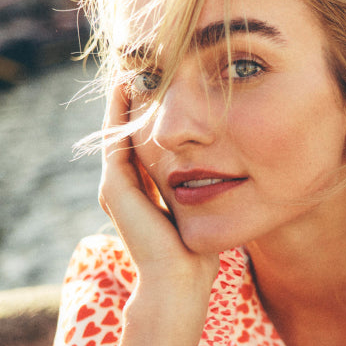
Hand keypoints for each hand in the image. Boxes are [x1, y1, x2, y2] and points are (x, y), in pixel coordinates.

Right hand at [99, 83, 219, 289]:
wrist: (180, 280)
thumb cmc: (198, 254)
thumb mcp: (201, 211)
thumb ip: (202, 191)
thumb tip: (230, 173)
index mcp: (143, 193)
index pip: (144, 146)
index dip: (153, 118)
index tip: (167, 89)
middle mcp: (124, 188)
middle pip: (128, 133)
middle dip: (137, 101)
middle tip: (145, 66)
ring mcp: (115, 187)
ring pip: (118, 131)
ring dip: (126, 99)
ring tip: (136, 66)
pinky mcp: (115, 187)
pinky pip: (115, 138)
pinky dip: (120, 111)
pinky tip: (130, 85)